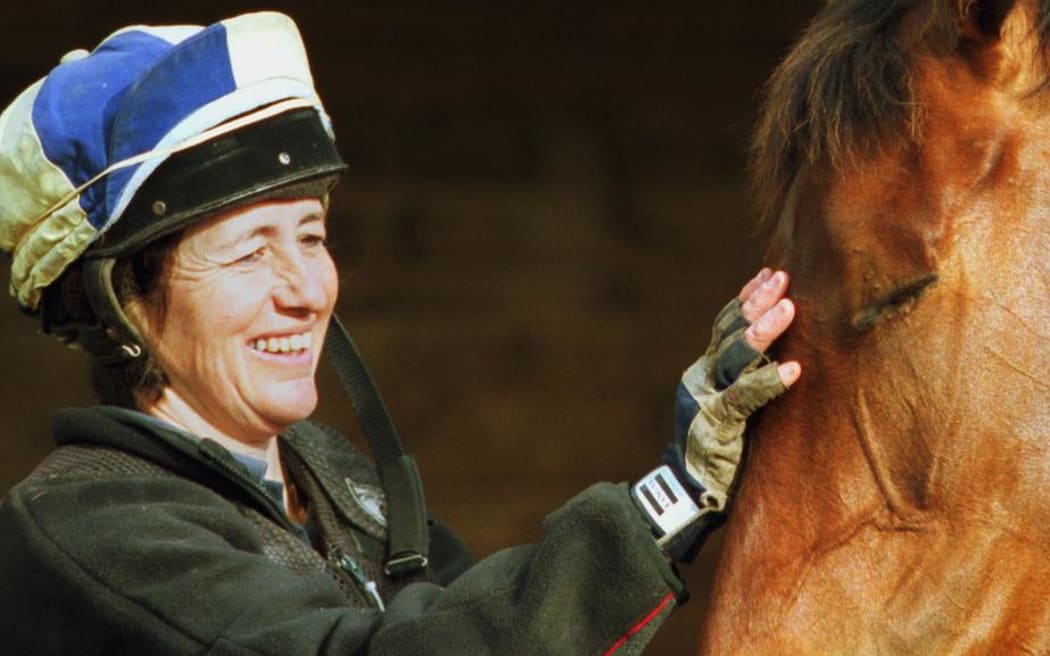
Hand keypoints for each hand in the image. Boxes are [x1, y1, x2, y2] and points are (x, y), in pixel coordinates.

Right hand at [669, 268, 800, 511]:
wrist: (686, 494)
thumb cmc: (719, 452)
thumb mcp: (730, 406)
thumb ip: (745, 379)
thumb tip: (784, 351)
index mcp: (706, 370)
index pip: (725, 324)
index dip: (747, 297)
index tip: (771, 272)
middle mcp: (702, 377)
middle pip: (729, 331)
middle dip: (757, 302)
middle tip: (782, 279)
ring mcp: (706, 400)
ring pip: (733, 357)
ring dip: (762, 332)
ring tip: (788, 308)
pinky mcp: (715, 427)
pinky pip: (744, 399)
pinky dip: (768, 382)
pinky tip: (793, 370)